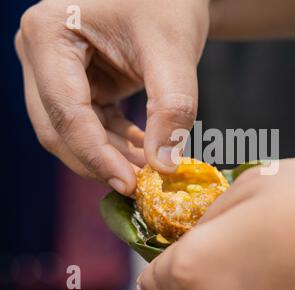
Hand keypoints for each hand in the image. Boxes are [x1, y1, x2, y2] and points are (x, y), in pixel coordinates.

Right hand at [15, 0, 209, 194]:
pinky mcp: (78, 81)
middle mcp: (40, 52)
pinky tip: (148, 151)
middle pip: (60, 128)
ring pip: (75, 132)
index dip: (97, 156)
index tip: (132, 186)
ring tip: (153, 169)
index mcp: (49, 34)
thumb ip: (171, 108)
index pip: (66, 112)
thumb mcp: (173, 50)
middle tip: (143, 186)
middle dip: (101, 161)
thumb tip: (164, 167)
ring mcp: (55, 69)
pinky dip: (117, 141)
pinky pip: (91, 123)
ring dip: (113, 155)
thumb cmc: (168, 2)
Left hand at [137, 158, 294, 289]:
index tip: (179, 241)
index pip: (151, 281)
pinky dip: (244, 288)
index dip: (163, 257)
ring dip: (214, 282)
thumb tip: (195, 229)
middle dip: (185, 273)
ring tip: (248, 250)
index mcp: (195, 270)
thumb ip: (210, 213)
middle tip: (213, 243)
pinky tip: (272, 266)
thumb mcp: (253, 185)